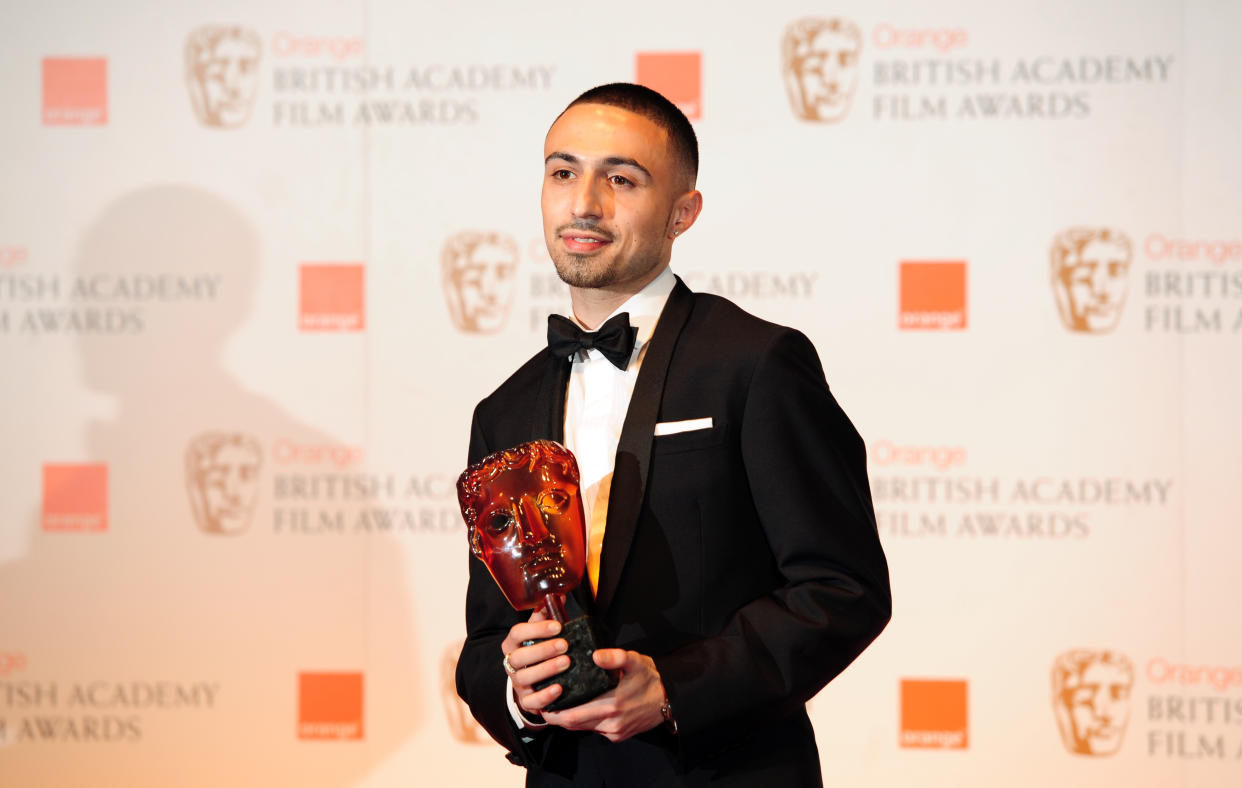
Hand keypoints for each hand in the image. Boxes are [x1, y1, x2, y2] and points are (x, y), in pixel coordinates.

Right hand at [501, 608, 569, 719]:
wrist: (533, 681)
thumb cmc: (539, 650)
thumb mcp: (540, 632)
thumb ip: (547, 615)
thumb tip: (559, 595)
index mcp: (512, 643)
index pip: (517, 633)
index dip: (537, 629)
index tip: (558, 627)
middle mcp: (511, 663)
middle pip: (519, 656)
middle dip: (543, 649)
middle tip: (565, 645)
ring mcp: (517, 683)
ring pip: (524, 678)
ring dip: (546, 670)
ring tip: (567, 663)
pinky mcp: (526, 701)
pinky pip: (531, 702)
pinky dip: (545, 696)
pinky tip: (560, 688)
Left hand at [542, 648, 665, 742]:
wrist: (670, 698)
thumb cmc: (650, 678)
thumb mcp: (635, 661)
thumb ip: (615, 657)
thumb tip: (595, 655)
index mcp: (612, 704)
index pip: (573, 714)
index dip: (554, 712)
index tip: (542, 703)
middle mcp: (611, 722)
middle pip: (573, 725)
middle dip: (556, 717)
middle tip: (543, 705)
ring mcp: (615, 732)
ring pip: (583, 729)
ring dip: (569, 720)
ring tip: (557, 706)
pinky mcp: (619, 735)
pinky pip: (595, 730)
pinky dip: (584, 722)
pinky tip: (580, 709)